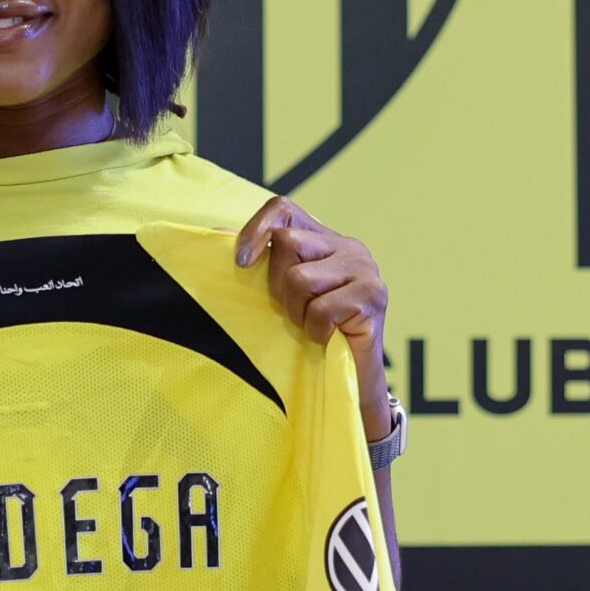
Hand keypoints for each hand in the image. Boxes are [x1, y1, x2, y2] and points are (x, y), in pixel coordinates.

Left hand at [232, 196, 391, 438]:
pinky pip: (322, 309)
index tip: (242, 263)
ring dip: (297, 312)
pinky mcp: (374, 295)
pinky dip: (316, 331)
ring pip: (300, 277)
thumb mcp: (282, 294)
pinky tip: (327, 338)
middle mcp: (348, 246)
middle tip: (293, 312)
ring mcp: (365, 268)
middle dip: (278, 286)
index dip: (257, 229)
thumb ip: (259, 262)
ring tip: (311, 326)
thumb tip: (215, 231)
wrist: (353, 381)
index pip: (284, 209)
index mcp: (324, 240)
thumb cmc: (314, 335)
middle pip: (287, 244)